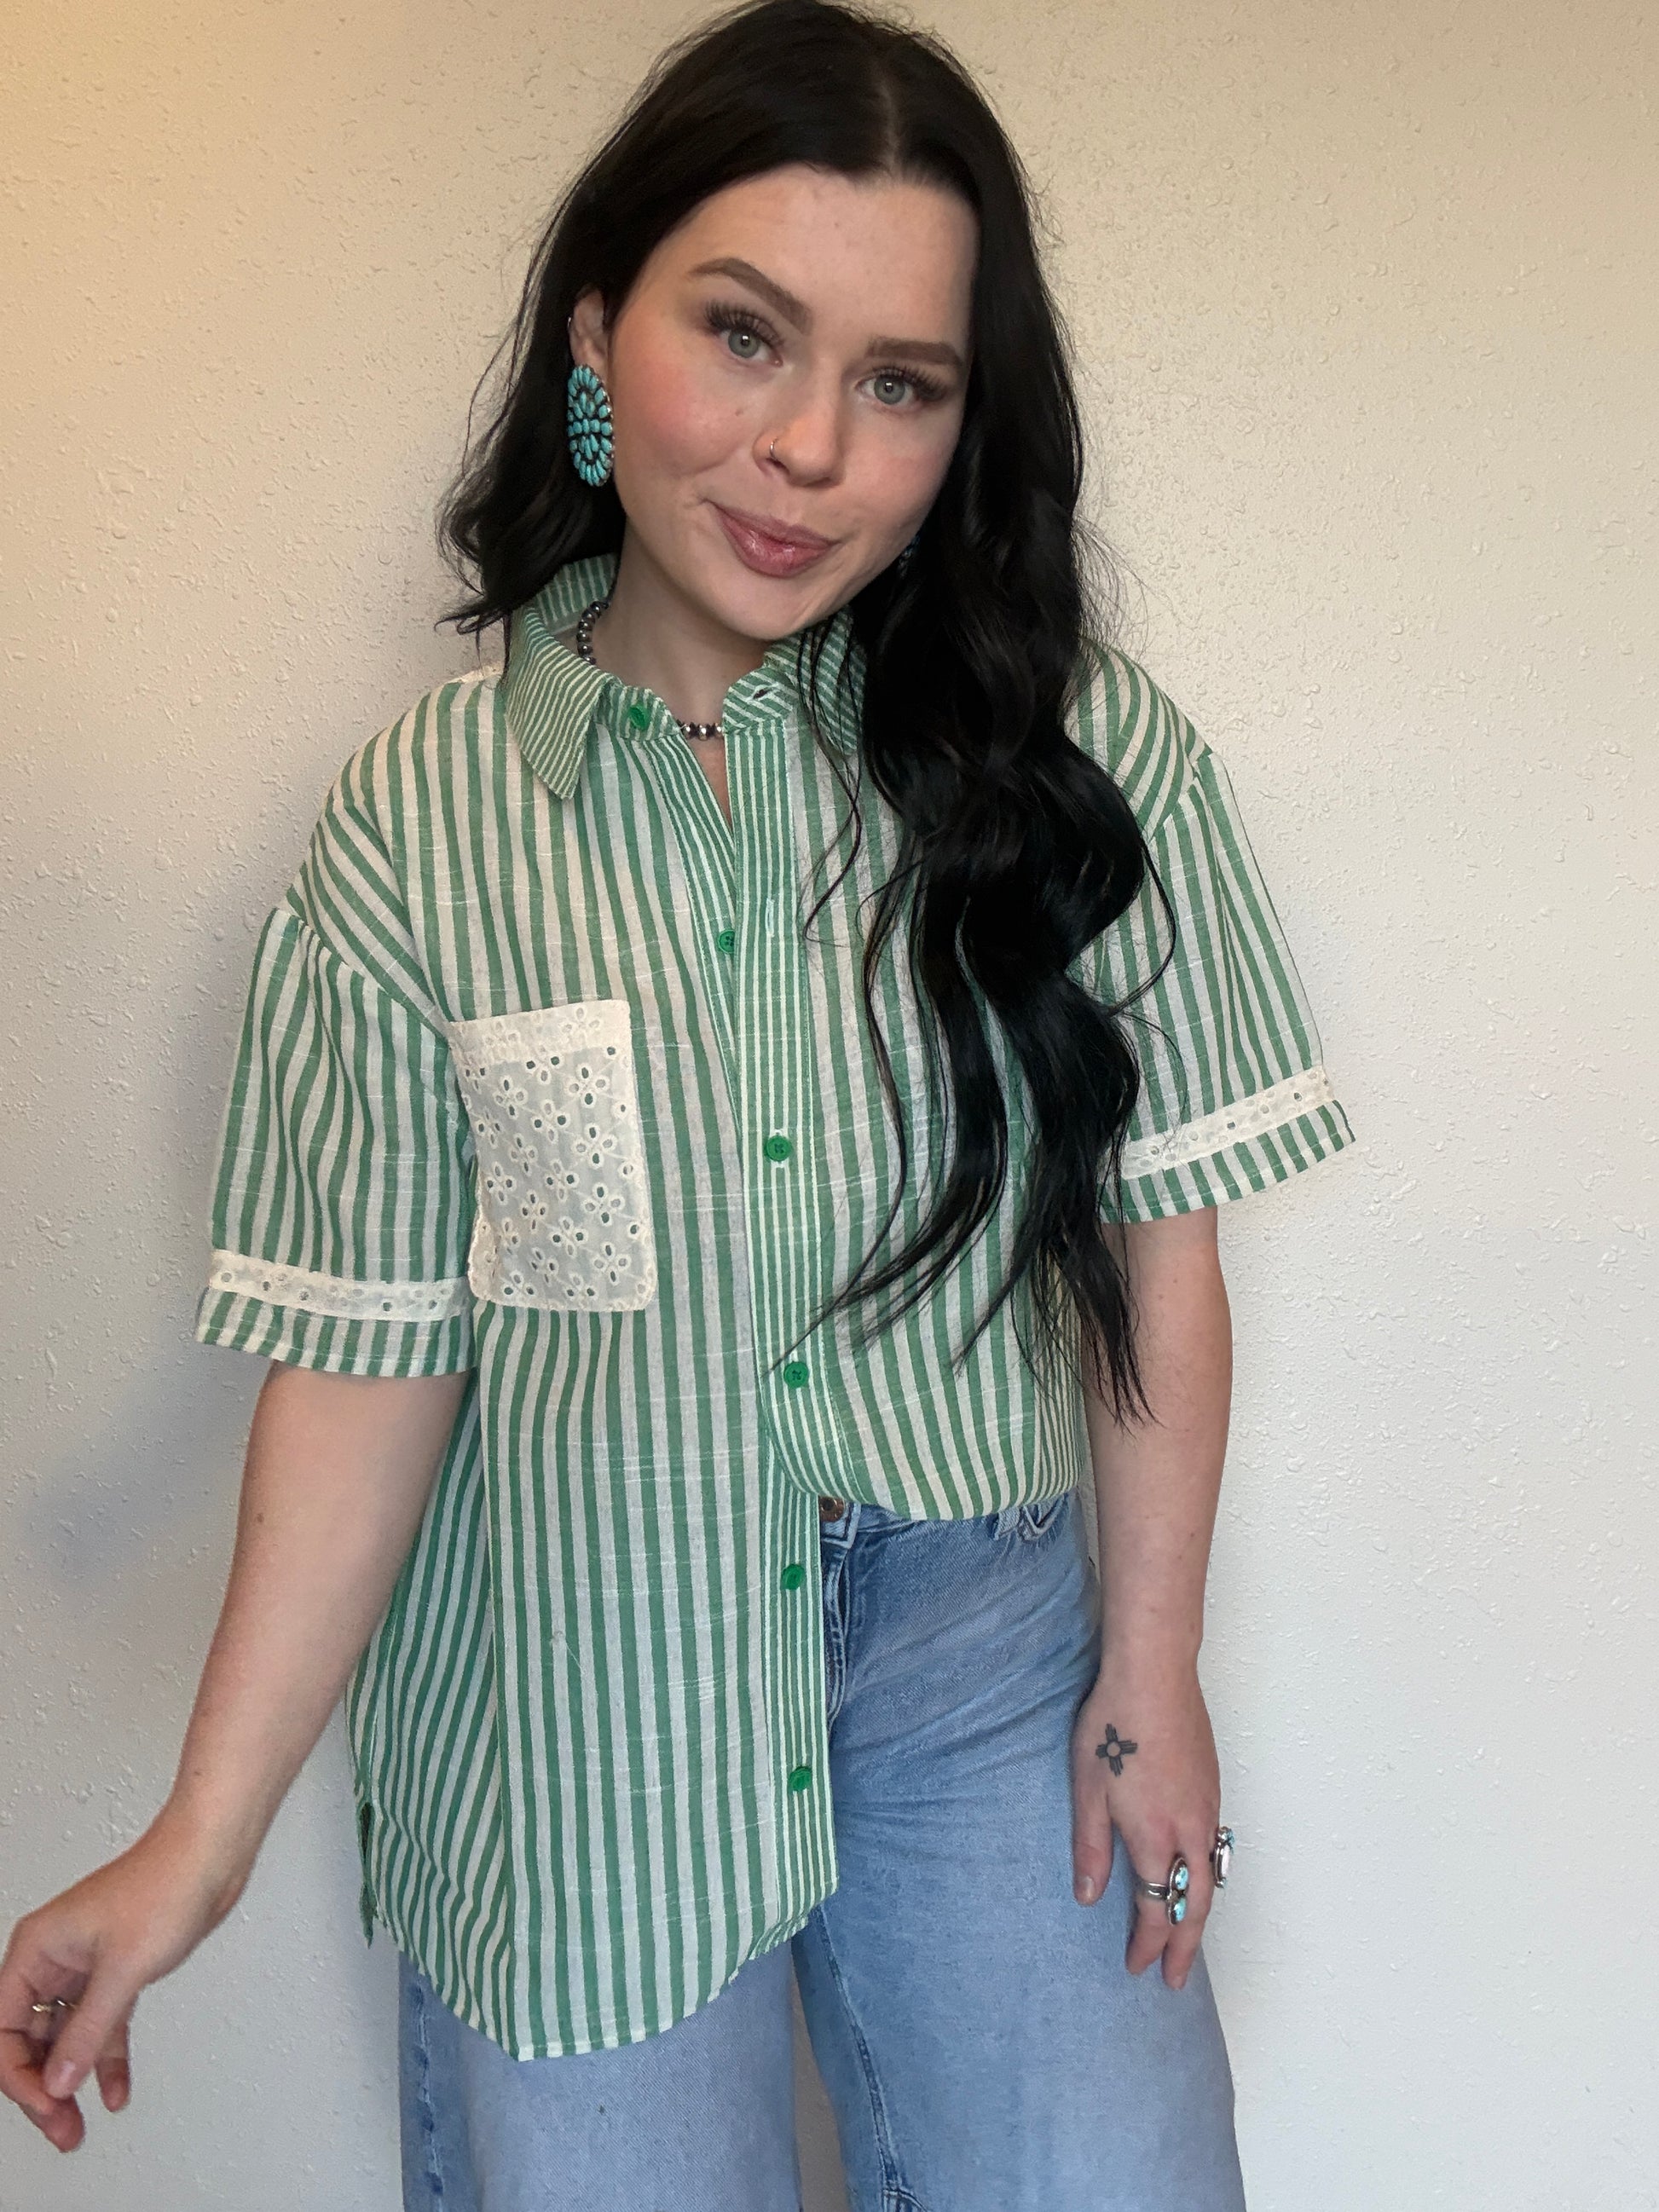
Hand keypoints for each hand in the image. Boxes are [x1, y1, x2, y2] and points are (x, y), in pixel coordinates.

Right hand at [0, 1810, 249, 2150]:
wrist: (211, 1854)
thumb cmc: (165, 1884)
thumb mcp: (122, 1970)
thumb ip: (88, 2031)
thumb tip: (58, 2082)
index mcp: (36, 1949)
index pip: (5, 2030)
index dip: (22, 2077)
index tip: (49, 2105)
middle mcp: (53, 1958)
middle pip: (30, 2039)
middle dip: (44, 2087)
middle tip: (63, 2129)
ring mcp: (83, 1966)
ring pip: (64, 2037)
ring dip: (72, 2079)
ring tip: (79, 2124)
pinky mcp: (115, 1970)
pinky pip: (100, 2025)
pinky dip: (106, 2057)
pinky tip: (115, 2089)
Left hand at [1068, 1654, 1221, 1989]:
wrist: (1155, 1676)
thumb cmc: (1114, 1726)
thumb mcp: (1087, 1789)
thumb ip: (1090, 1848)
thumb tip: (1088, 1898)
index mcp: (1154, 1838)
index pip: (1156, 1909)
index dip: (1147, 1944)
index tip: (1137, 1967)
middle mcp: (1189, 1831)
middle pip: (1195, 1906)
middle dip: (1184, 1948)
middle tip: (1176, 1980)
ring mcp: (1206, 1808)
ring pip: (1212, 1879)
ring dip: (1199, 1915)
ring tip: (1188, 1939)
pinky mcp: (1212, 1788)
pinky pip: (1217, 1849)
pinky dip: (1208, 1878)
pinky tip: (1196, 1879)